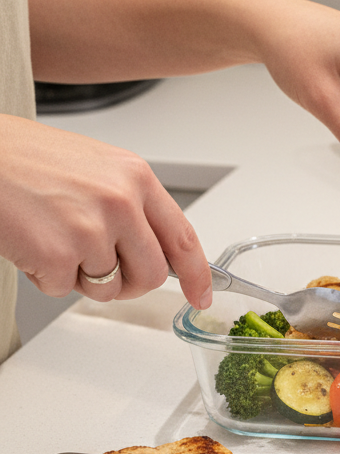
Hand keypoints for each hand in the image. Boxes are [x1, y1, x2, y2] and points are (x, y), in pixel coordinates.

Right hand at [0, 116, 211, 308]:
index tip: (200, 295)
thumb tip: (155, 246)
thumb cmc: (24, 158)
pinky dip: (46, 275)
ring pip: (108, 288)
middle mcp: (121, 202)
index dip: (197, 275)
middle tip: (101, 270)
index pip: (184, 239)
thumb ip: (132, 205)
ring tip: (55, 239)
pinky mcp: (58, 254)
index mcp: (136, 178)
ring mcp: (91, 230)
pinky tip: (32, 242)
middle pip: (151, 275)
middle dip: (128, 283)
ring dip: (81, 277)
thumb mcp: (97, 168)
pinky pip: (64, 289)